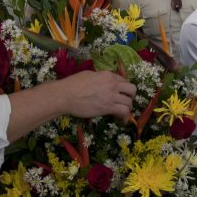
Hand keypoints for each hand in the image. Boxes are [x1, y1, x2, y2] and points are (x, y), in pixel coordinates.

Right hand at [6, 71, 135, 140]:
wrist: (65, 95)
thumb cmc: (72, 85)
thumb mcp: (88, 75)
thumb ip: (99, 78)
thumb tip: (101, 81)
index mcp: (107, 75)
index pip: (124, 80)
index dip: (123, 88)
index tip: (120, 95)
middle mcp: (112, 84)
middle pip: (132, 89)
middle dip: (131, 96)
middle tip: (125, 102)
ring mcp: (111, 95)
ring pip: (129, 102)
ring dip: (128, 109)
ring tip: (122, 114)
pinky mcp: (108, 107)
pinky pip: (124, 112)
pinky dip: (125, 117)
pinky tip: (121, 121)